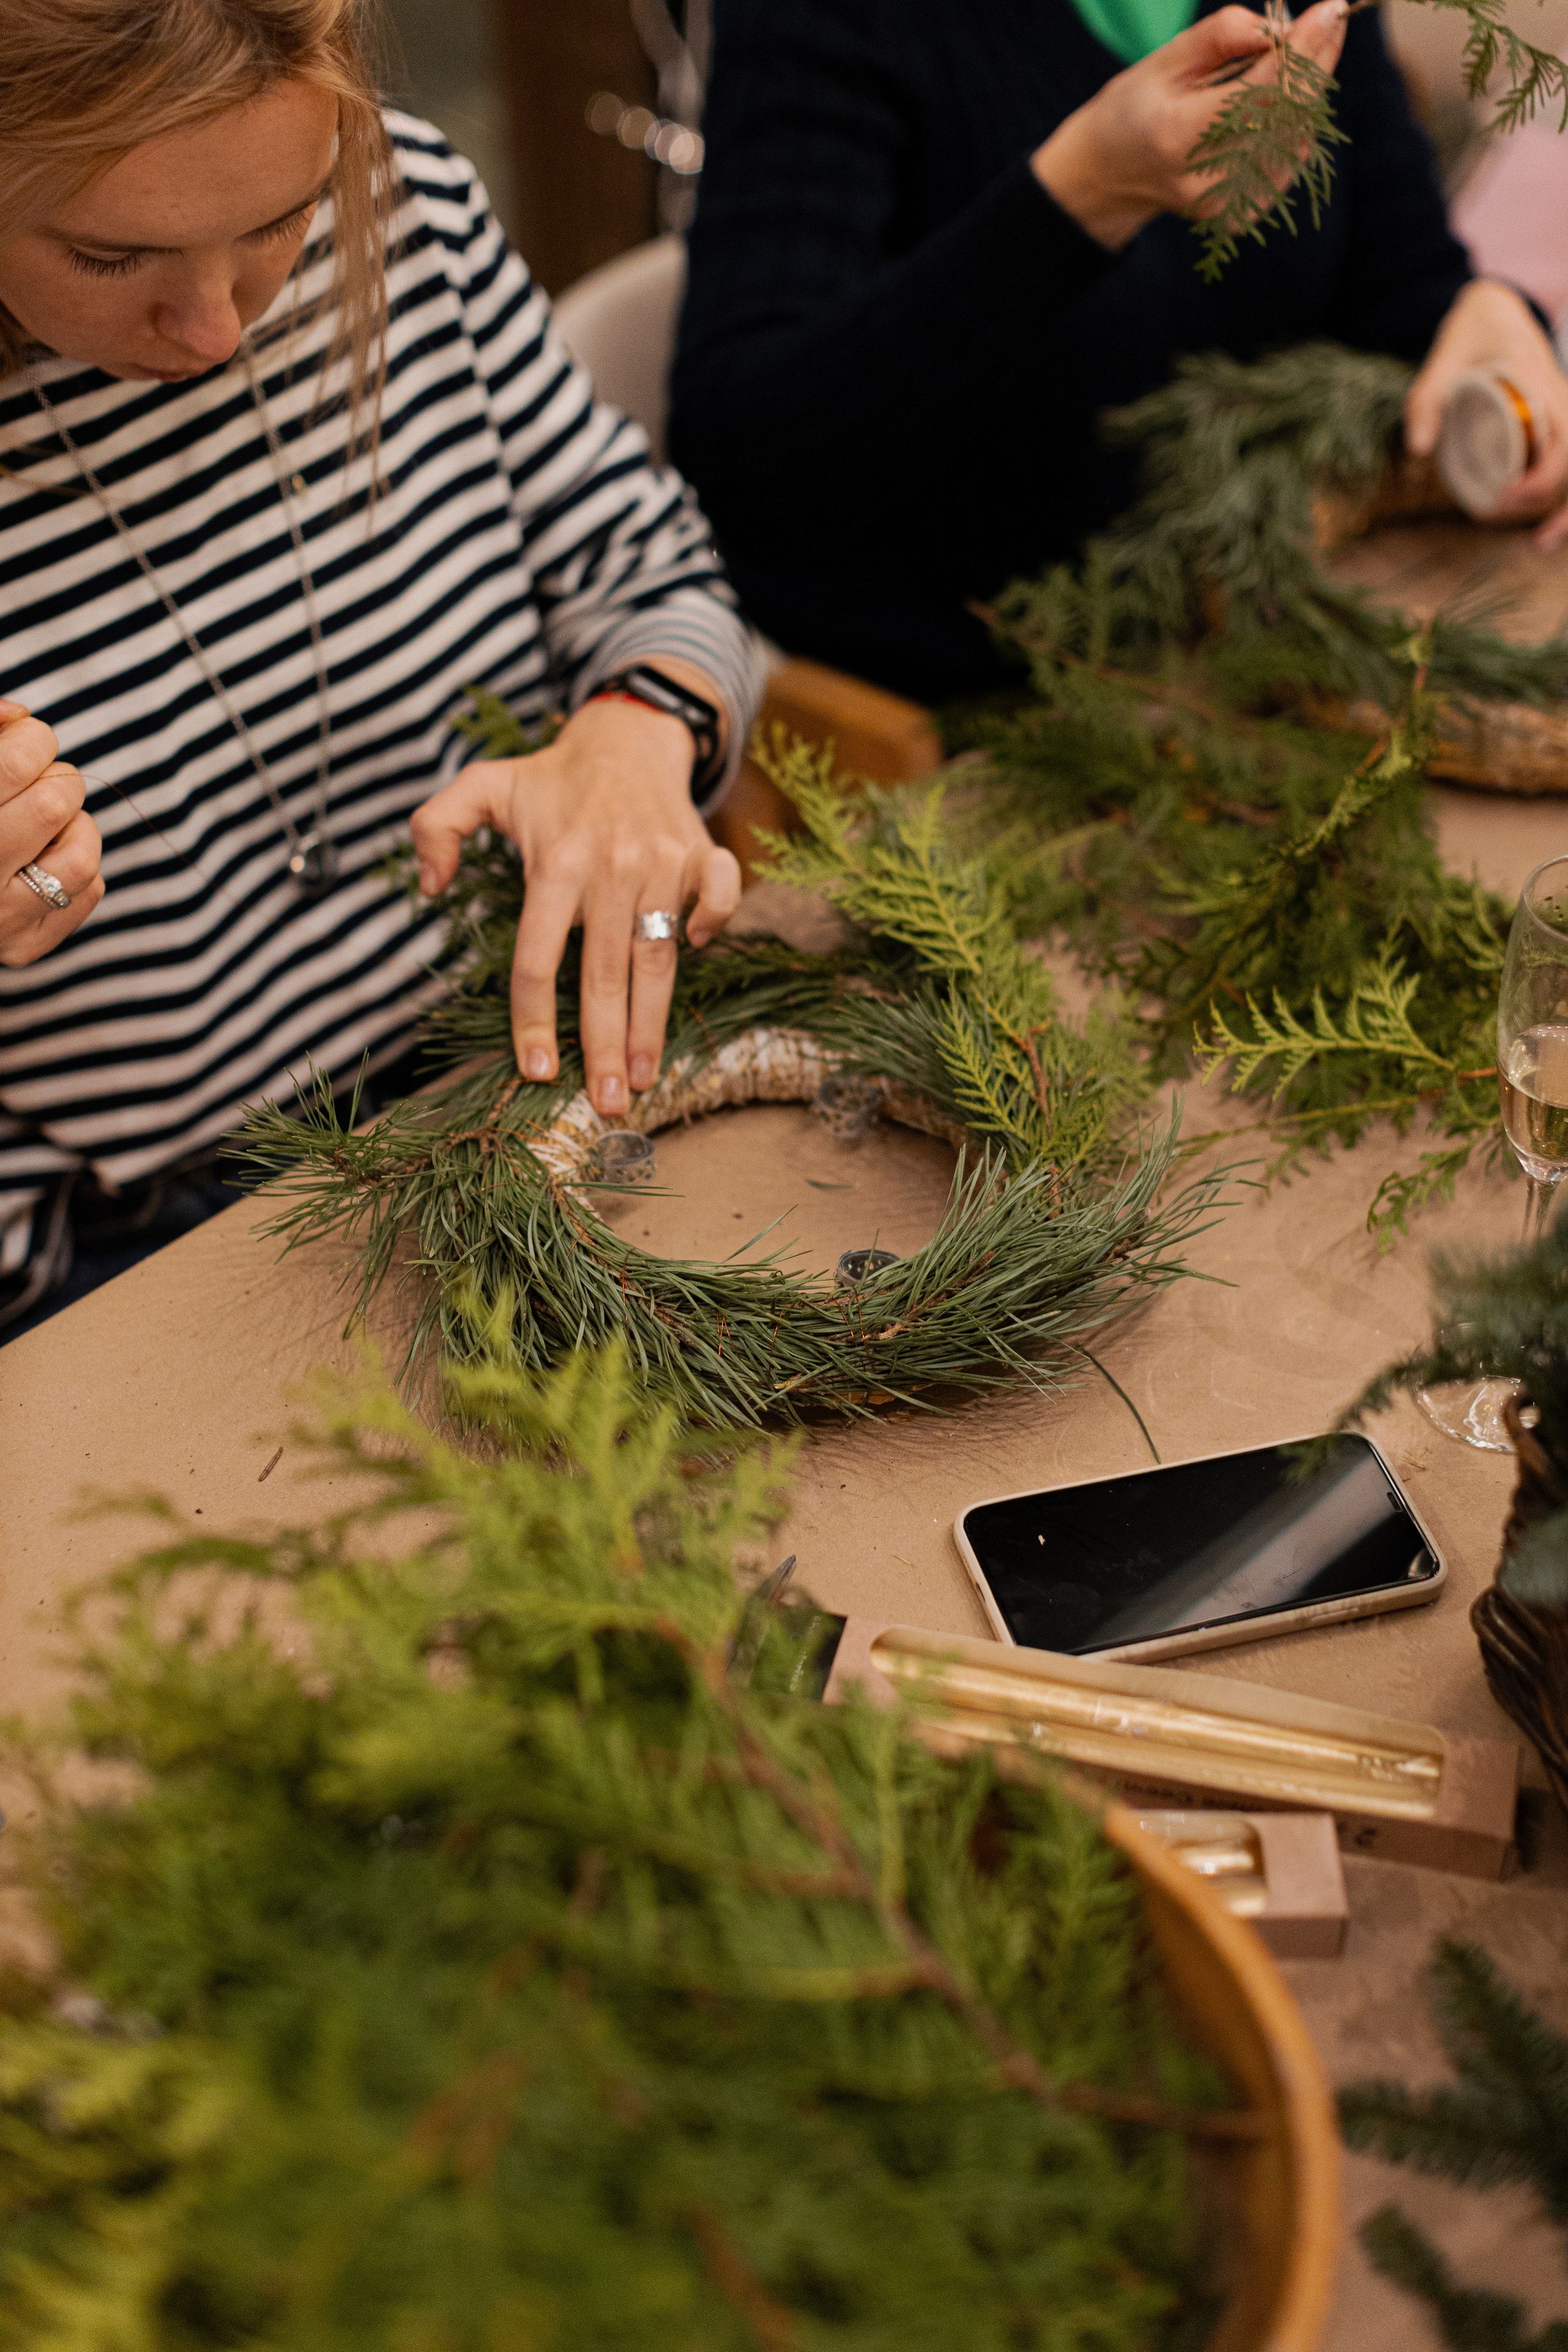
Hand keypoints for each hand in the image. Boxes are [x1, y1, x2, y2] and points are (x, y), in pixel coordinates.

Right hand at [0, 702, 103, 967]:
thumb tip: (19, 716)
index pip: (18, 762)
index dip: (34, 739)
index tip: (23, 744)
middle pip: (56, 803)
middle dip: (56, 779)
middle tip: (34, 783)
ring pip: (81, 856)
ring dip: (74, 825)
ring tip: (42, 822)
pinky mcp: (24, 947)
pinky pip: (89, 890)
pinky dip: (77, 862)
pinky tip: (42, 858)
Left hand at [410, 669, 740, 1115]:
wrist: (626, 735)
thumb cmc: (551, 778)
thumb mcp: (482, 785)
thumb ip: (437, 826)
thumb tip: (429, 887)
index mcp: (554, 862)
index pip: (538, 960)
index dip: (533, 1021)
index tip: (537, 1071)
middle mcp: (610, 868)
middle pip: (603, 976)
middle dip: (603, 1047)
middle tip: (609, 1106)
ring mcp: (661, 862)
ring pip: (657, 958)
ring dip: (653, 1025)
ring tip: (645, 1077)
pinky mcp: (700, 853)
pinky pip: (719, 896)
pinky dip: (713, 923)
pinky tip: (695, 951)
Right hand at [1033, 0, 1347, 250]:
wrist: (1109, 176)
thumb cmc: (1132, 110)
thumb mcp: (1163, 62)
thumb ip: (1219, 38)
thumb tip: (1277, 26)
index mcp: (1179, 136)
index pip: (1261, 91)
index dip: (1303, 50)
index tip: (1330, 10)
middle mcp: (1206, 177)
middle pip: (1288, 116)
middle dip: (1317, 63)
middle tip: (1330, 21)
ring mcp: (1225, 202)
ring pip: (1297, 138)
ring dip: (1309, 92)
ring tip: (1296, 59)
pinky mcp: (1239, 214)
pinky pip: (1289, 161)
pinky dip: (1297, 124)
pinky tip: (1282, 103)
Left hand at [1405, 279, 1567, 542]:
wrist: (1495, 309)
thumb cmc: (1468, 335)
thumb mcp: (1439, 362)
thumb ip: (1425, 403)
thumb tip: (1420, 454)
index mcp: (1537, 380)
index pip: (1562, 438)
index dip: (1544, 476)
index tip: (1507, 498)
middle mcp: (1560, 395)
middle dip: (1560, 502)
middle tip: (1527, 534)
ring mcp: (1563, 408)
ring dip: (1567, 505)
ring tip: (1541, 542)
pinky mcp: (1558, 421)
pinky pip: (1567, 460)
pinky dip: (1561, 492)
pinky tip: (1546, 524)